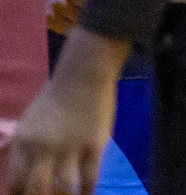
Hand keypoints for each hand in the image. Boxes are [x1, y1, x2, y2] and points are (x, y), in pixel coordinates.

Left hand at [5, 75, 114, 194]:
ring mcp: (70, 147)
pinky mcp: (94, 145)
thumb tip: (23, 177)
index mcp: (24, 143)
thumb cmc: (55, 99)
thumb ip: (23, 150)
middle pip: (37, 190)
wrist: (83, 76)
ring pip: (64, 188)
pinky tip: (87, 194)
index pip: (16, 183)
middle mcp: (43, 148)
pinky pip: (90, 177)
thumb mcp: (28, 123)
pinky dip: (87, 191)